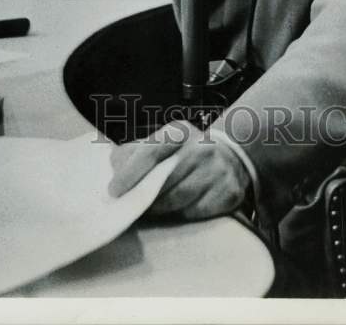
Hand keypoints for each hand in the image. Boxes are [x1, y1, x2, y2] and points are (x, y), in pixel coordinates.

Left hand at [109, 121, 249, 219]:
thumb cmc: (185, 151)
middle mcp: (201, 148)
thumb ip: (137, 151)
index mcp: (180, 131)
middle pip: (163, 182)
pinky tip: (178, 207)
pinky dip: (183, 212)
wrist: (231, 154)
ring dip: (161, 208)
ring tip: (152, 208)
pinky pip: (196, 211)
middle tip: (131, 205)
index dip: (130, 173)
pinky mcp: (229, 192)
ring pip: (178, 199)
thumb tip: (114, 166)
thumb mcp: (163, 142)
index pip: (150, 152)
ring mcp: (217, 170)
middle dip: (144, 196)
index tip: (114, 191)